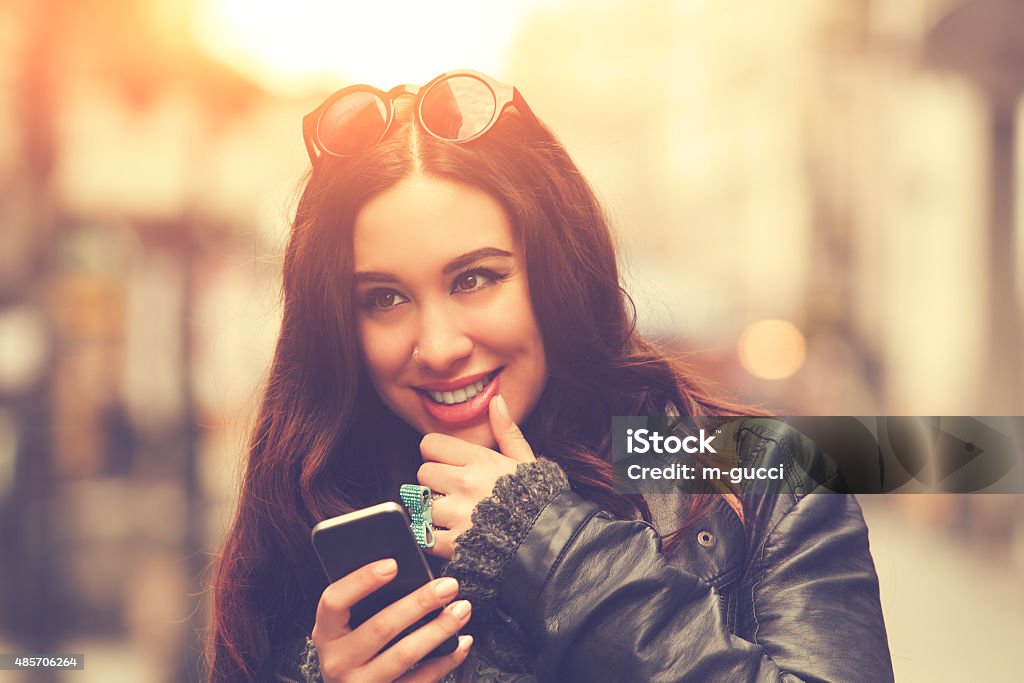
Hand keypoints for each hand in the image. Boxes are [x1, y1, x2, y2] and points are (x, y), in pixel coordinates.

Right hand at [311, 559, 472, 681]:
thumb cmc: (356, 649)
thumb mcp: (348, 626)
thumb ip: (367, 602)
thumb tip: (404, 568)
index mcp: (325, 632)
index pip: (334, 601)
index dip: (362, 580)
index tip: (393, 564)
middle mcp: (338, 660)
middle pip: (380, 627)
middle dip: (420, 602)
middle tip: (448, 585)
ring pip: (404, 654)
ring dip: (438, 629)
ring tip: (461, 610)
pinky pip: (420, 680)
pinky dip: (446, 660)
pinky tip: (461, 642)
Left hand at [417, 395, 535, 558]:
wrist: (550, 542)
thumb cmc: (540, 500)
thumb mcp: (526, 461)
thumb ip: (507, 431)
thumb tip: (496, 401)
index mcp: (480, 460)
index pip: (430, 445)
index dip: (436, 454)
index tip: (448, 465)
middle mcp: (465, 484)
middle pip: (423, 473)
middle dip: (435, 482)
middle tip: (453, 492)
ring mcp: (458, 514)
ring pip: (421, 504)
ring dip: (433, 510)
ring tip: (455, 515)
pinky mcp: (454, 544)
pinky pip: (424, 535)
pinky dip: (431, 537)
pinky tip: (450, 535)